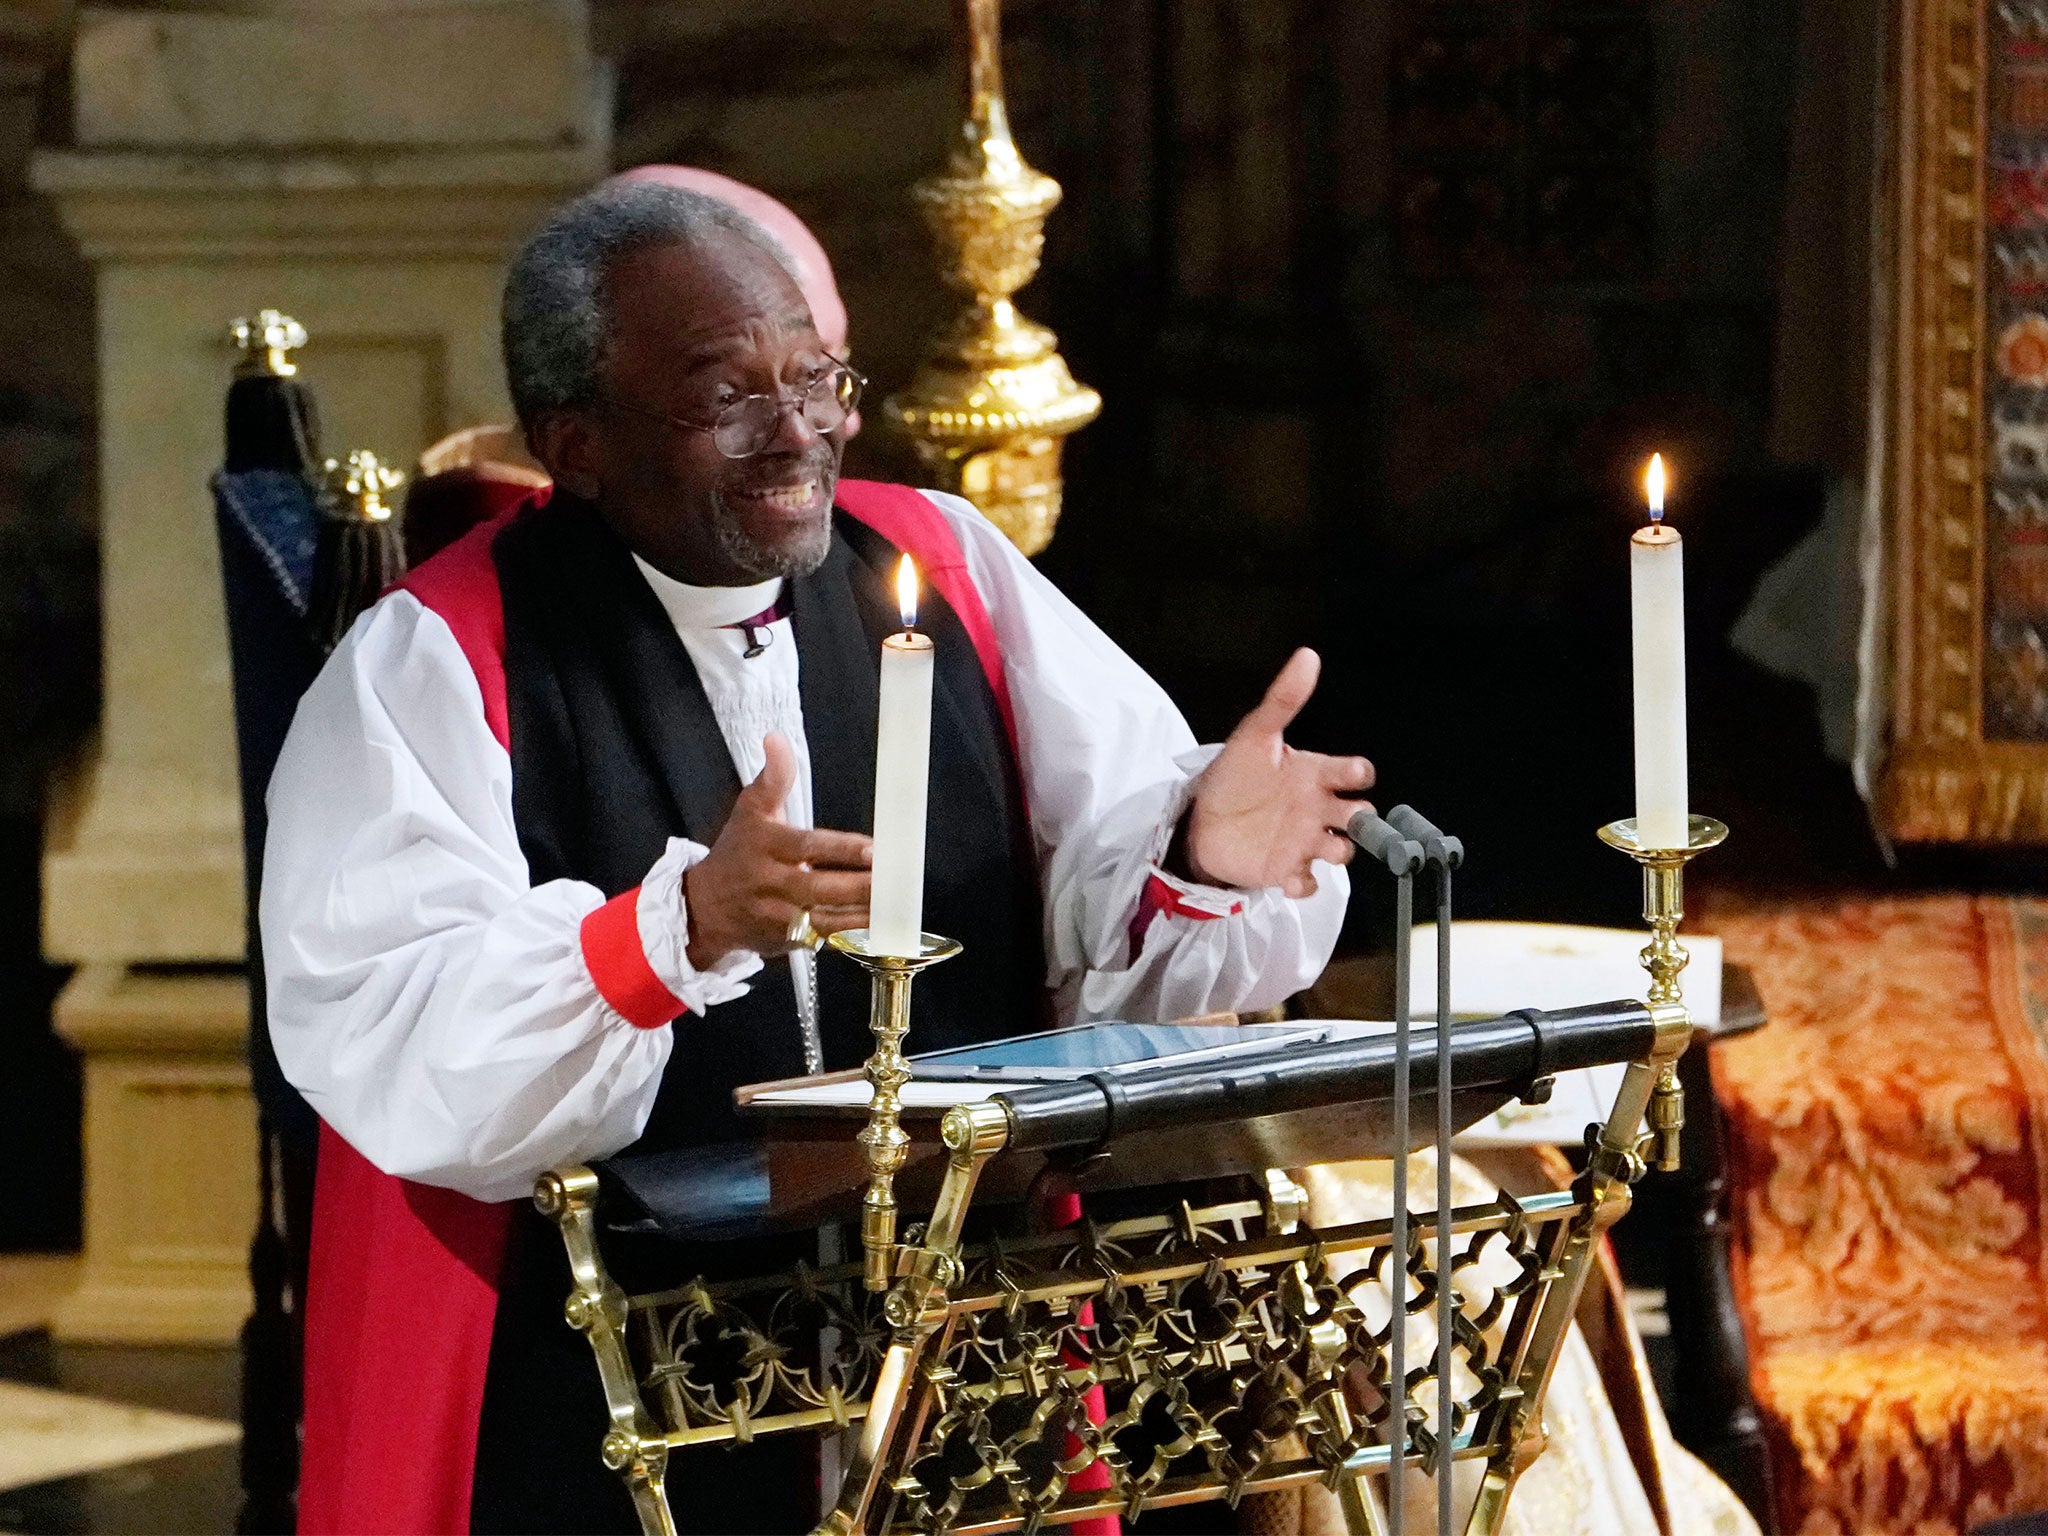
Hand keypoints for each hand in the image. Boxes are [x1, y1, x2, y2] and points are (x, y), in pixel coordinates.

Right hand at [683, 732, 872, 968]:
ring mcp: (778, 917)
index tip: (872, 849)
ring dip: (862, 915)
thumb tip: (777, 739)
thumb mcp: (750, 811)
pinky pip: (823, 941)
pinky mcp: (787, 942)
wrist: (703, 908)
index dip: (841, 849)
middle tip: (893, 880)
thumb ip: (773, 778)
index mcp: (766, 846)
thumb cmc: (736, 854)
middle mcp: (770, 883)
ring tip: (894, 905)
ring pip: (825, 921)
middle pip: (819, 888)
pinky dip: (850, 936)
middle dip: (859, 886)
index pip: (807, 847)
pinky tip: (877, 928)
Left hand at [1183, 648, 1373, 897]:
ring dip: (1336, 850)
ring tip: (1316, 845)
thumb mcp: (1255, 733)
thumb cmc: (1233, 775)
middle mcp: (1317, 808)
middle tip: (1346, 817)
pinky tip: (1289, 876)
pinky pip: (1310, 883)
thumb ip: (1283, 698)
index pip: (1356, 773)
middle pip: (1361, 816)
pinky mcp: (1285, 869)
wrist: (1199, 818)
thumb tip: (1307, 656)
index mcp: (1315, 774)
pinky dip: (1306, 883)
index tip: (1347, 773)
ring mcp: (1304, 840)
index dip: (1357, 773)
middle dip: (1362, 819)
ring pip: (1341, 851)